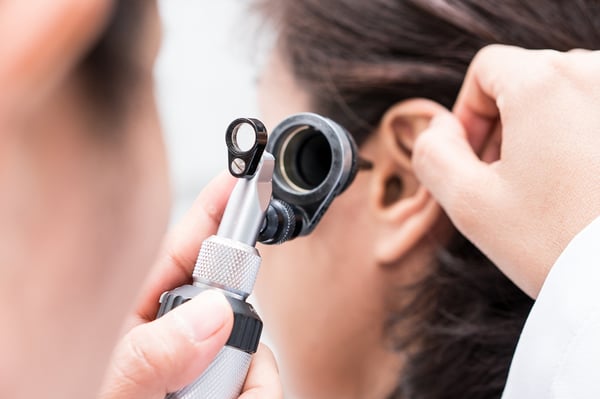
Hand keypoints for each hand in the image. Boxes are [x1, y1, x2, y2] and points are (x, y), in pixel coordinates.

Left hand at [99, 173, 282, 398]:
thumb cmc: (78, 396)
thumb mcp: (111, 389)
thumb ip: (151, 356)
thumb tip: (212, 316)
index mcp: (140, 315)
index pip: (186, 246)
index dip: (219, 205)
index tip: (248, 174)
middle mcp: (180, 334)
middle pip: (238, 304)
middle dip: (242, 341)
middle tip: (217, 382)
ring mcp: (207, 364)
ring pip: (258, 352)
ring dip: (249, 386)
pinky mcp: (233, 388)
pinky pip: (268, 382)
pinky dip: (259, 398)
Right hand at [412, 45, 599, 297]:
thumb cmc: (553, 243)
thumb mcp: (467, 202)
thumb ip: (432, 153)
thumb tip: (438, 127)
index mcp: (545, 84)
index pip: (486, 69)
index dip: (465, 113)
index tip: (471, 161)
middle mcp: (595, 75)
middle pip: (524, 78)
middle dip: (500, 125)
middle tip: (499, 181)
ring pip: (561, 94)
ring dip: (536, 130)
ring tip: (537, 186)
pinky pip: (593, 111)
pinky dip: (573, 136)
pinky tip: (572, 183)